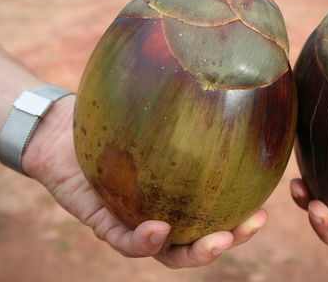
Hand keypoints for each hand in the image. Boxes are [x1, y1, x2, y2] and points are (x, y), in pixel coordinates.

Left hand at [22, 95, 266, 267]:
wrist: (62, 126)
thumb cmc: (114, 116)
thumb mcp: (156, 110)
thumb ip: (187, 106)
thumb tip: (227, 73)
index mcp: (177, 195)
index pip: (215, 214)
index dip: (242, 220)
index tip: (266, 208)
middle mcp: (159, 213)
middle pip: (199, 240)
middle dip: (229, 240)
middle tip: (252, 224)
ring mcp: (132, 222)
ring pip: (168, 253)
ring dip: (196, 252)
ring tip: (218, 240)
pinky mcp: (103, 223)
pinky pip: (125, 241)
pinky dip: (144, 240)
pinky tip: (160, 227)